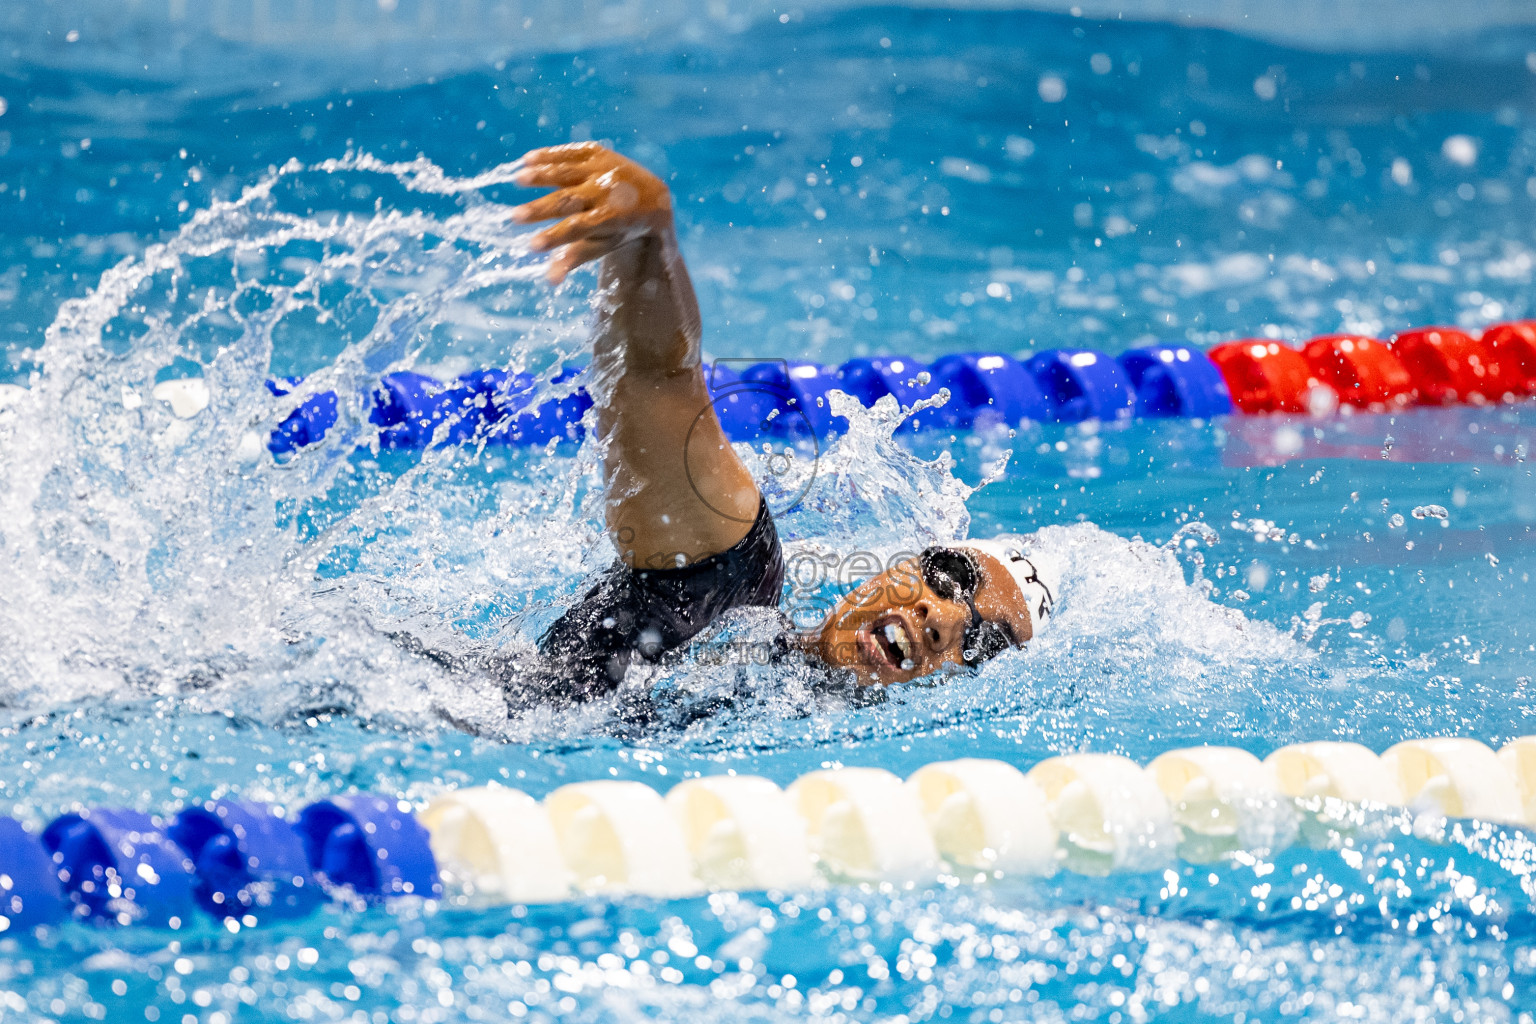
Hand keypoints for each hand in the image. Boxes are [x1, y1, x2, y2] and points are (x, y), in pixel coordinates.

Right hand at [510, 143, 674, 284]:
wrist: (653, 197)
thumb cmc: (621, 228)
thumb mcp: (603, 244)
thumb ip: (575, 258)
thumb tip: (549, 280)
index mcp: (610, 218)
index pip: (578, 229)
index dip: (555, 237)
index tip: (532, 246)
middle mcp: (606, 191)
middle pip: (568, 201)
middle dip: (541, 210)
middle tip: (514, 218)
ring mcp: (603, 169)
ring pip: (568, 172)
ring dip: (543, 174)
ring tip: (518, 179)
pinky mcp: (599, 153)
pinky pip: (572, 152)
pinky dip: (551, 154)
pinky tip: (527, 159)